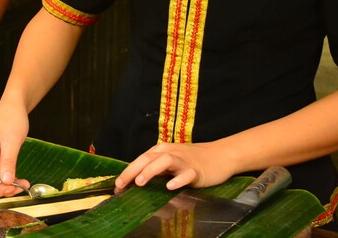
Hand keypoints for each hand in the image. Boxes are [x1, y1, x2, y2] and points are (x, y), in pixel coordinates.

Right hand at [0, 102, 30, 197]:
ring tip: (20, 186)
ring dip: (4, 187)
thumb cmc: (10, 117)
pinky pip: (0, 175)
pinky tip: (21, 182)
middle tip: (11, 189)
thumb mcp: (11, 140)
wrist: (16, 107)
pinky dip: (9, 181)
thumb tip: (6, 181)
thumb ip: (8, 161)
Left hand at [117, 140, 234, 191]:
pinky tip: (170, 186)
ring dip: (151, 170)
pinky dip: (178, 179)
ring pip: (164, 161)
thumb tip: (136, 181)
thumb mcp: (171, 162)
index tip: (117, 186)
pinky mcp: (197, 170)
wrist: (221, 155)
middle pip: (148, 158)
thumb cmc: (193, 160)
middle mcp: (170, 153)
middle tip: (121, 184)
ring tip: (141, 182)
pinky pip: (187, 174)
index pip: (140, 159)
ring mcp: (184, 161)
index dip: (127, 172)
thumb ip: (156, 169)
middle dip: (132, 171)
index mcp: (161, 151)